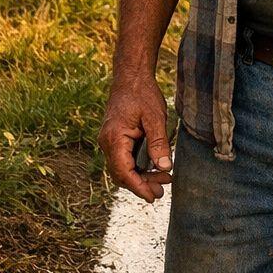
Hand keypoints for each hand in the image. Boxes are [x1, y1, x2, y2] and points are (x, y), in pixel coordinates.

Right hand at [98, 74, 173, 202]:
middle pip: (121, 174)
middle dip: (141, 185)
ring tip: (163, 181)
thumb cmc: (142, 93)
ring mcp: (109, 141)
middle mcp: (107, 142)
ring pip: (122, 168)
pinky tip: (154, 168)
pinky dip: (138, 167)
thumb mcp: (155, 117)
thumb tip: (165, 167)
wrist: (131, 76)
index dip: (138, 187)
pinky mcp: (115, 138)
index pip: (123, 172)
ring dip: (141, 177)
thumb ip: (159, 143)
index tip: (153, 197)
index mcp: (114, 138)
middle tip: (162, 191)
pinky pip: (124, 159)